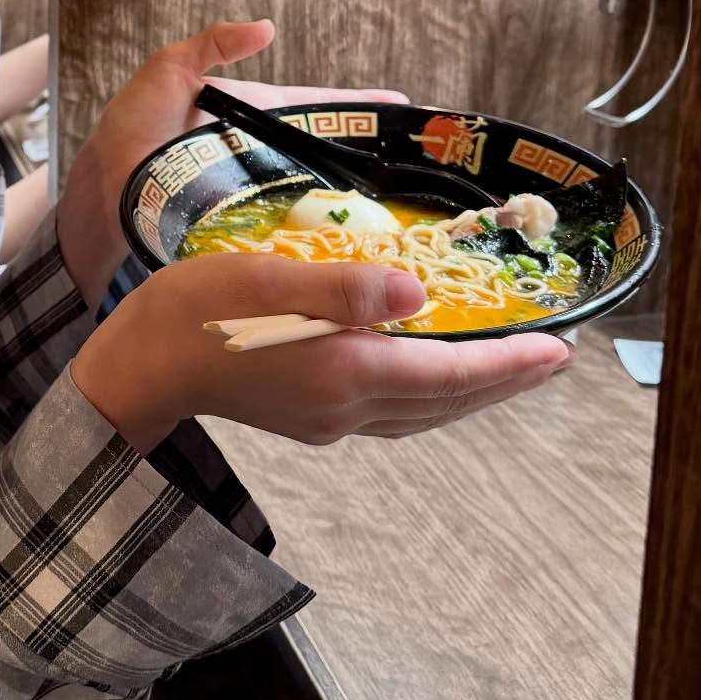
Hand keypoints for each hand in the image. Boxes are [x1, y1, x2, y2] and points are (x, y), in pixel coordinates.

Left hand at [57, 20, 405, 303]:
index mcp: (249, 117)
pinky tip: (356, 255)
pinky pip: (293, 235)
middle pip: (326, 156)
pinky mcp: (246, 232)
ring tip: (408, 214)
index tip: (404, 110)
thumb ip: (210, 46)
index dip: (356, 108)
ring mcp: (256, 198)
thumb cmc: (128, 133)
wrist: (97, 198)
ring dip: (356, 206)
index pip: (314, 107)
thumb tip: (265, 27)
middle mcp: (260, 159)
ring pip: (318, 199)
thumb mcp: (166, 74)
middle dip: (371, 160)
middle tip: (423, 171)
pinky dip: (322, 241)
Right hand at [70, 254, 572, 452]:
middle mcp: (346, 406)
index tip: (562, 348)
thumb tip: (420, 295)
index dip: (510, 363)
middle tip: (554, 357)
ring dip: (471, 391)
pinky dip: (431, 394)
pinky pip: (393, 411)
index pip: (450, 373)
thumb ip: (343, 287)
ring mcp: (326, 418)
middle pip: (446, 400)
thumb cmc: (192, 313)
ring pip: (423, 412)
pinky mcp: (308, 415)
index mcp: (344, 372)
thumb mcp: (265, 281)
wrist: (138, 367)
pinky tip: (428, 372)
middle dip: (504, 381)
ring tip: (508, 367)